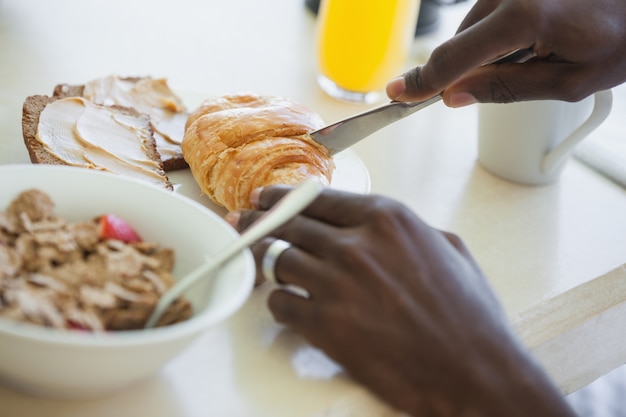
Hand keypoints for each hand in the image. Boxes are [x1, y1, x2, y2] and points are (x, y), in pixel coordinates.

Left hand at [228, 186, 574, 415]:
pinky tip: (288, 306)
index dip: (285, 196)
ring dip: (267, 263)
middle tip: (244, 220)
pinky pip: (280, 303)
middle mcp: (356, 244)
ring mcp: (336, 284)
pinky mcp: (324, 325)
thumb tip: (379, 228)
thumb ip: (409, 230)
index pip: (318, 198)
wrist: (472, 371)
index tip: (266, 197)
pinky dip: (279, 304)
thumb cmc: (468, 314)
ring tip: (263, 265)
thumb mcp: (450, 250)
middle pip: (289, 223)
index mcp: (387, 219)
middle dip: (261, 220)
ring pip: (276, 260)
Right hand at [387, 0, 625, 105]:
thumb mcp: (568, 81)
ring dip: (489, 45)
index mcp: (524, 19)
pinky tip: (537, 30)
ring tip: (540, 46)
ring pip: (475, 24)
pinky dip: (501, 27)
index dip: (423, 82)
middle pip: (460, 41)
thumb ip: (505, 88)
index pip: (453, 58)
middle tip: (509, 74)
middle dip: (467, 66)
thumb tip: (456, 95)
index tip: (398, 94)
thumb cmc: (620, 39)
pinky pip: (491, 9)